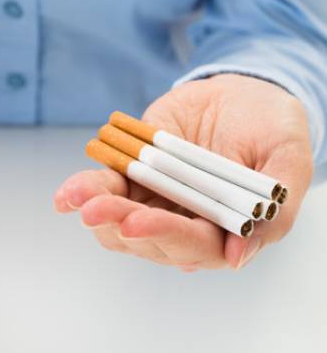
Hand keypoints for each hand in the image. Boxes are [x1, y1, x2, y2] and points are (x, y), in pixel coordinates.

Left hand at [54, 74, 312, 269]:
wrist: (243, 94)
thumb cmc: (272, 129)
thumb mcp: (287, 161)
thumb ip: (275, 211)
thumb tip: (235, 257)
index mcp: (223, 229)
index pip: (192, 244)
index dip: (165, 236)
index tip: (137, 224)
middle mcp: (184, 222)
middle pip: (147, 237)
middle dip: (119, 223)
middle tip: (96, 210)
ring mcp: (155, 200)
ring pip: (118, 220)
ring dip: (97, 210)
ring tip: (77, 196)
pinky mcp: (133, 175)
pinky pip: (106, 189)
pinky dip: (83, 192)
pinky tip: (65, 196)